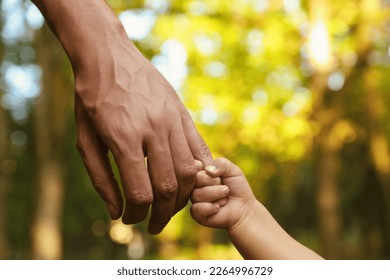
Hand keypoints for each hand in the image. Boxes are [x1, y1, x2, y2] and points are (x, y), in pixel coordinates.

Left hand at [75, 41, 212, 233]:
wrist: (108, 55)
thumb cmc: (91, 98)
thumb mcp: (85, 139)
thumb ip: (101, 178)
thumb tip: (116, 212)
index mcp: (124, 138)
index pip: (140, 192)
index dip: (136, 214)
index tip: (130, 219)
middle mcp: (153, 130)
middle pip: (168, 186)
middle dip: (162, 213)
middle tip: (154, 224)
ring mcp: (172, 120)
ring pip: (189, 171)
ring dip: (182, 197)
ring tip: (171, 207)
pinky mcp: (182, 113)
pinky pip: (199, 148)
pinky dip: (199, 171)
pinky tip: (192, 183)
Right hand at [191, 158, 255, 228]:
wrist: (244, 208)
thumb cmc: (237, 187)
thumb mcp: (232, 170)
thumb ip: (221, 163)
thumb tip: (207, 170)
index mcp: (201, 172)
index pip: (194, 165)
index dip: (207, 169)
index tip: (219, 175)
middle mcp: (194, 185)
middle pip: (195, 179)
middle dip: (214, 182)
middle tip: (225, 188)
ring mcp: (194, 199)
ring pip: (196, 194)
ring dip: (215, 195)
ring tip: (224, 197)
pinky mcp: (196, 213)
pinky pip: (196, 208)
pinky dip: (211, 207)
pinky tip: (218, 208)